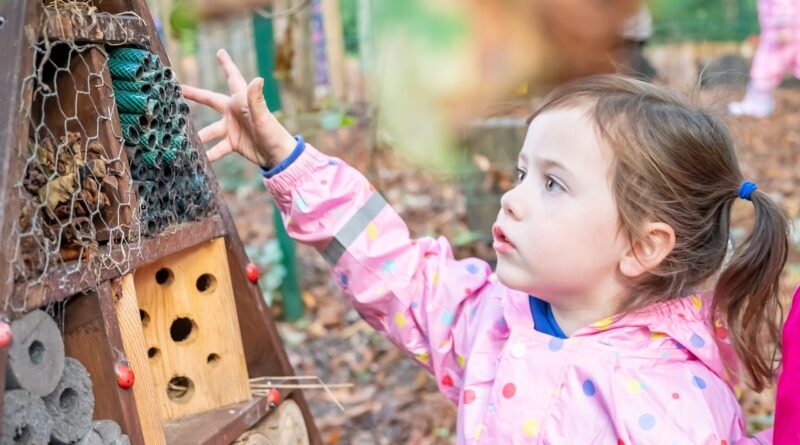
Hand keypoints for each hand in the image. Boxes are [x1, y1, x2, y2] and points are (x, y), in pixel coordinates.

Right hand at [181, 49, 295, 166]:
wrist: (278, 155)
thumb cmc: (273, 132)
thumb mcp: (262, 116)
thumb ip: (256, 99)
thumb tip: (258, 78)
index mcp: (241, 101)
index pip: (233, 78)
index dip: (226, 64)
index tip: (220, 52)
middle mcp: (234, 112)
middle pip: (210, 100)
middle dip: (195, 94)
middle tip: (179, 89)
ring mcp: (232, 128)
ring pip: (210, 130)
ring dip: (200, 135)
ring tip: (184, 139)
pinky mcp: (233, 143)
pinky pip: (218, 148)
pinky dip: (210, 154)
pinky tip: (200, 159)